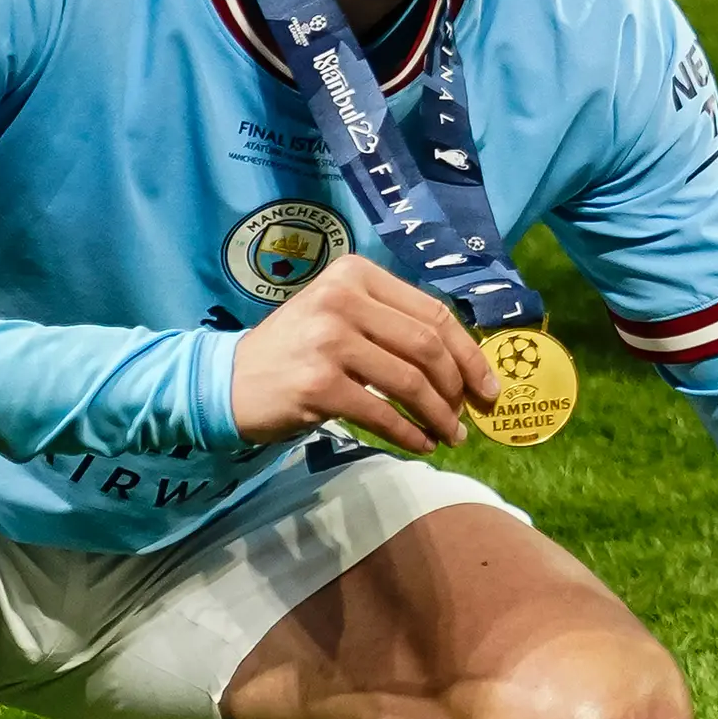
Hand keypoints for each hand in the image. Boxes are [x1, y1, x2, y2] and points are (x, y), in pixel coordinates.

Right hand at [228, 257, 501, 452]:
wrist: (228, 380)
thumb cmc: (297, 351)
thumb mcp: (343, 317)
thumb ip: (395, 327)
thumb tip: (467, 366)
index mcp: (355, 274)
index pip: (432, 313)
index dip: (469, 354)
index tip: (489, 387)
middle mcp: (342, 299)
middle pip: (427, 346)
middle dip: (459, 387)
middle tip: (469, 416)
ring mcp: (327, 340)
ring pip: (410, 381)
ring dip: (439, 415)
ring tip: (450, 435)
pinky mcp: (317, 383)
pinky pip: (382, 413)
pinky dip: (410, 432)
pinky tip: (421, 443)